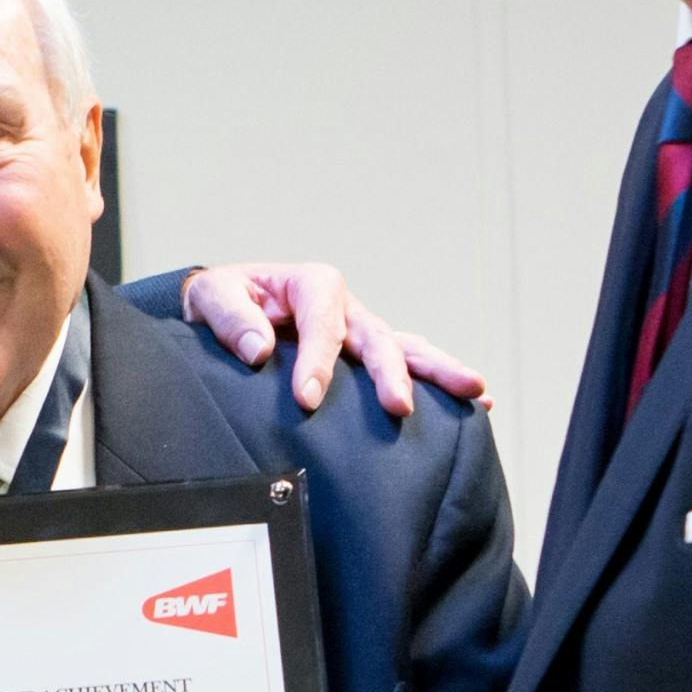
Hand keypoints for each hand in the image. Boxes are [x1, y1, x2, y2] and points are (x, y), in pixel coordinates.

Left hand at [181, 265, 492, 416]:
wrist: (223, 309)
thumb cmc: (221, 300)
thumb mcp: (212, 297)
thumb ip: (231, 317)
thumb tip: (259, 348)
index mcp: (311, 284)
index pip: (322, 323)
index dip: (318, 361)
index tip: (307, 399)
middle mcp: (344, 306)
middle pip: (376, 337)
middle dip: (390, 372)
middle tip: (399, 407)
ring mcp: (359, 331)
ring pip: (405, 348)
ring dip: (438, 371)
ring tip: (476, 392)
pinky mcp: (363, 355)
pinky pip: (405, 364)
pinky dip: (438, 383)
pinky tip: (479, 402)